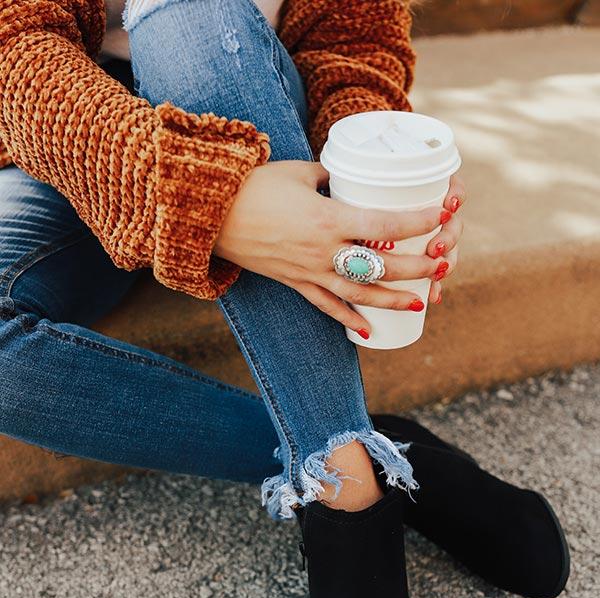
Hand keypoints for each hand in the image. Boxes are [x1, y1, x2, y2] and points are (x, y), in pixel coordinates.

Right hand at [214, 161, 458, 337]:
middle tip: (442, 265)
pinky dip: (346, 318)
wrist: (211, 215)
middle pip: (381, 266)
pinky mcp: (295, 283)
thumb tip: (350, 176)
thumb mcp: (299, 172)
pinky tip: (366, 330)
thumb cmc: (253, 185)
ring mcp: (309, 272)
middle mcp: (323, 251)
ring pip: (360, 293)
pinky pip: (326, 306)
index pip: (384, 225)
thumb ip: (331, 177)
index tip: (441, 215)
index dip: (417, 223)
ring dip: (392, 299)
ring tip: (421, 301)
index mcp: (328, 219)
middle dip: (416, 268)